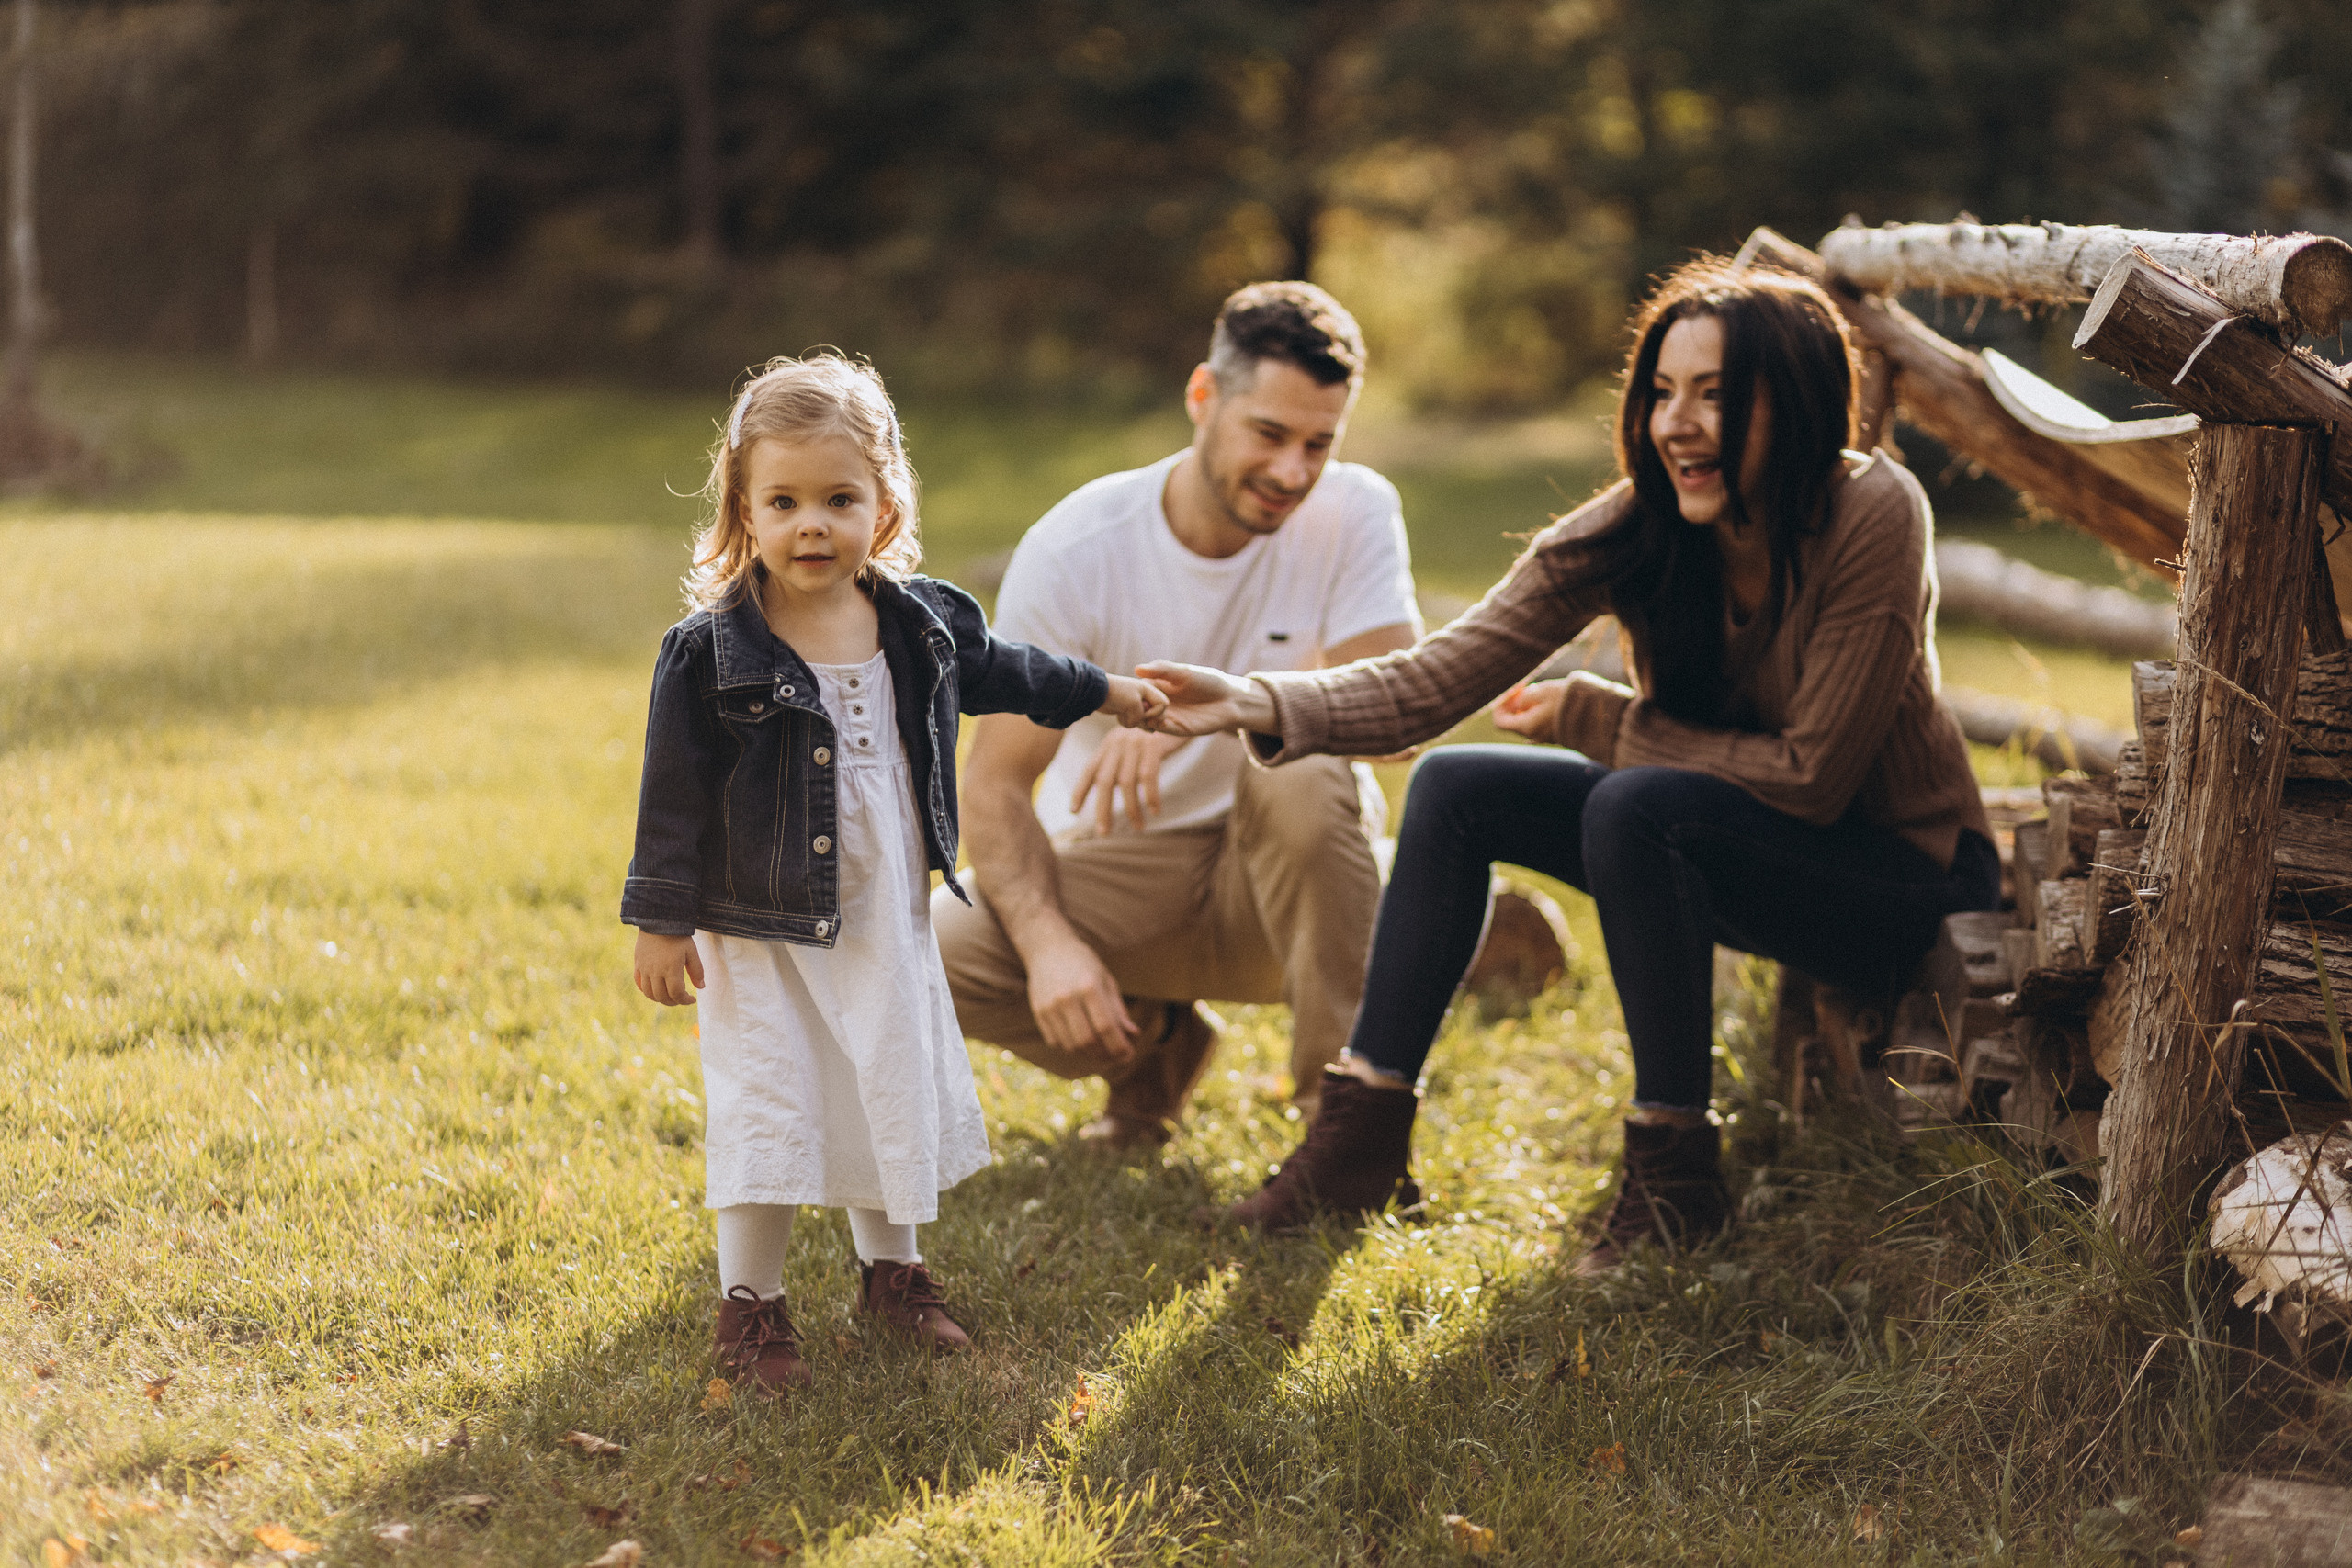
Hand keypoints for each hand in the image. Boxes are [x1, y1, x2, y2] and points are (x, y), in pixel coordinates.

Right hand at [634, 931, 703, 1005]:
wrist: (658, 921)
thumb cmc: (678, 936)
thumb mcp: (691, 951)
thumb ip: (697, 970)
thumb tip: (701, 987)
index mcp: (671, 969)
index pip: (676, 993)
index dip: (685, 1000)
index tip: (692, 999)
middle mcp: (656, 971)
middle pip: (662, 997)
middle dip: (674, 1002)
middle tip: (681, 999)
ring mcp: (644, 969)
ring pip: (649, 993)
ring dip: (660, 999)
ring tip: (669, 996)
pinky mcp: (638, 965)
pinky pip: (639, 984)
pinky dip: (647, 991)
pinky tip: (656, 989)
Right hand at [1024, 935, 1137, 1059]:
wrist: (1048, 948)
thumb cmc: (1084, 964)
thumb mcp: (1106, 980)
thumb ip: (1118, 1009)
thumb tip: (1134, 1034)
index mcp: (1089, 987)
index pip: (1106, 1027)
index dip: (1119, 1046)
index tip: (1129, 1054)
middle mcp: (1067, 998)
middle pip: (1087, 1041)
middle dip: (1105, 1055)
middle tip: (1116, 1057)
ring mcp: (1049, 1006)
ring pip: (1071, 1046)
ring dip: (1089, 1054)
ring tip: (1102, 1050)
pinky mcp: (1038, 1013)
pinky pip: (1056, 1042)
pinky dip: (1071, 1048)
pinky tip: (1082, 1041)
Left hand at [1069, 728, 1190, 832]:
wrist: (1178, 709)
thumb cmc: (1155, 732)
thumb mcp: (1131, 742)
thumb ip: (1119, 760)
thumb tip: (1109, 787)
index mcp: (1109, 744)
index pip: (1090, 770)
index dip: (1080, 791)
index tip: (1073, 811)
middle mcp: (1118, 744)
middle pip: (1105, 781)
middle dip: (1103, 809)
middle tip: (1103, 832)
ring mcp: (1135, 744)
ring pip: (1127, 783)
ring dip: (1132, 809)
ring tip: (1139, 828)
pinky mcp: (1153, 745)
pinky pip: (1149, 777)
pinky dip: (1151, 796)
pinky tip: (1155, 811)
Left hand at [1099, 674, 1167, 729]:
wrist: (1095, 692)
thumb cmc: (1116, 693)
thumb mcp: (1133, 704)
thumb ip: (1142, 717)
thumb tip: (1141, 727)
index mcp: (1150, 689)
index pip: (1163, 705)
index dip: (1156, 712)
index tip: (1142, 710)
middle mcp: (1145, 696)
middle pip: (1155, 716)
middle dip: (1145, 719)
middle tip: (1132, 714)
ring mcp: (1136, 705)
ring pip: (1144, 722)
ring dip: (1134, 721)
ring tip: (1123, 713)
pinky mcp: (1128, 711)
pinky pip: (1134, 723)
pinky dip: (1127, 721)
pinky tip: (1119, 715)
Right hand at [1136, 661, 1276, 736]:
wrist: (1230, 698)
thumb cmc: (1208, 681)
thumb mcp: (1183, 673)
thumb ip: (1162, 670)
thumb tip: (1137, 668)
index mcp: (1159, 688)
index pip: (1138, 691)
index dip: (1130, 693)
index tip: (1126, 692)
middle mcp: (1161, 704)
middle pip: (1140, 709)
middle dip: (1135, 709)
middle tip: (1133, 707)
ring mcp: (1170, 717)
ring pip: (1149, 721)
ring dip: (1145, 719)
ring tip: (1146, 714)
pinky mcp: (1180, 729)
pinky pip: (1165, 730)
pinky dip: (1159, 727)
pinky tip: (1159, 721)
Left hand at [1492, 678, 1567, 738]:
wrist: (1596, 712)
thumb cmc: (1567, 699)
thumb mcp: (1541, 691)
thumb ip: (1523, 698)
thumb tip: (1515, 703)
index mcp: (1527, 727)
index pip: (1499, 722)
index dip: (1500, 706)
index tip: (1511, 692)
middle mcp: (1533, 736)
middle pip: (1513, 722)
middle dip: (1514, 704)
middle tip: (1525, 687)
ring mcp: (1544, 737)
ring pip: (1526, 722)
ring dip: (1527, 707)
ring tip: (1539, 691)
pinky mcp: (1555, 735)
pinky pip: (1539, 724)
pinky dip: (1537, 713)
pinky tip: (1547, 701)